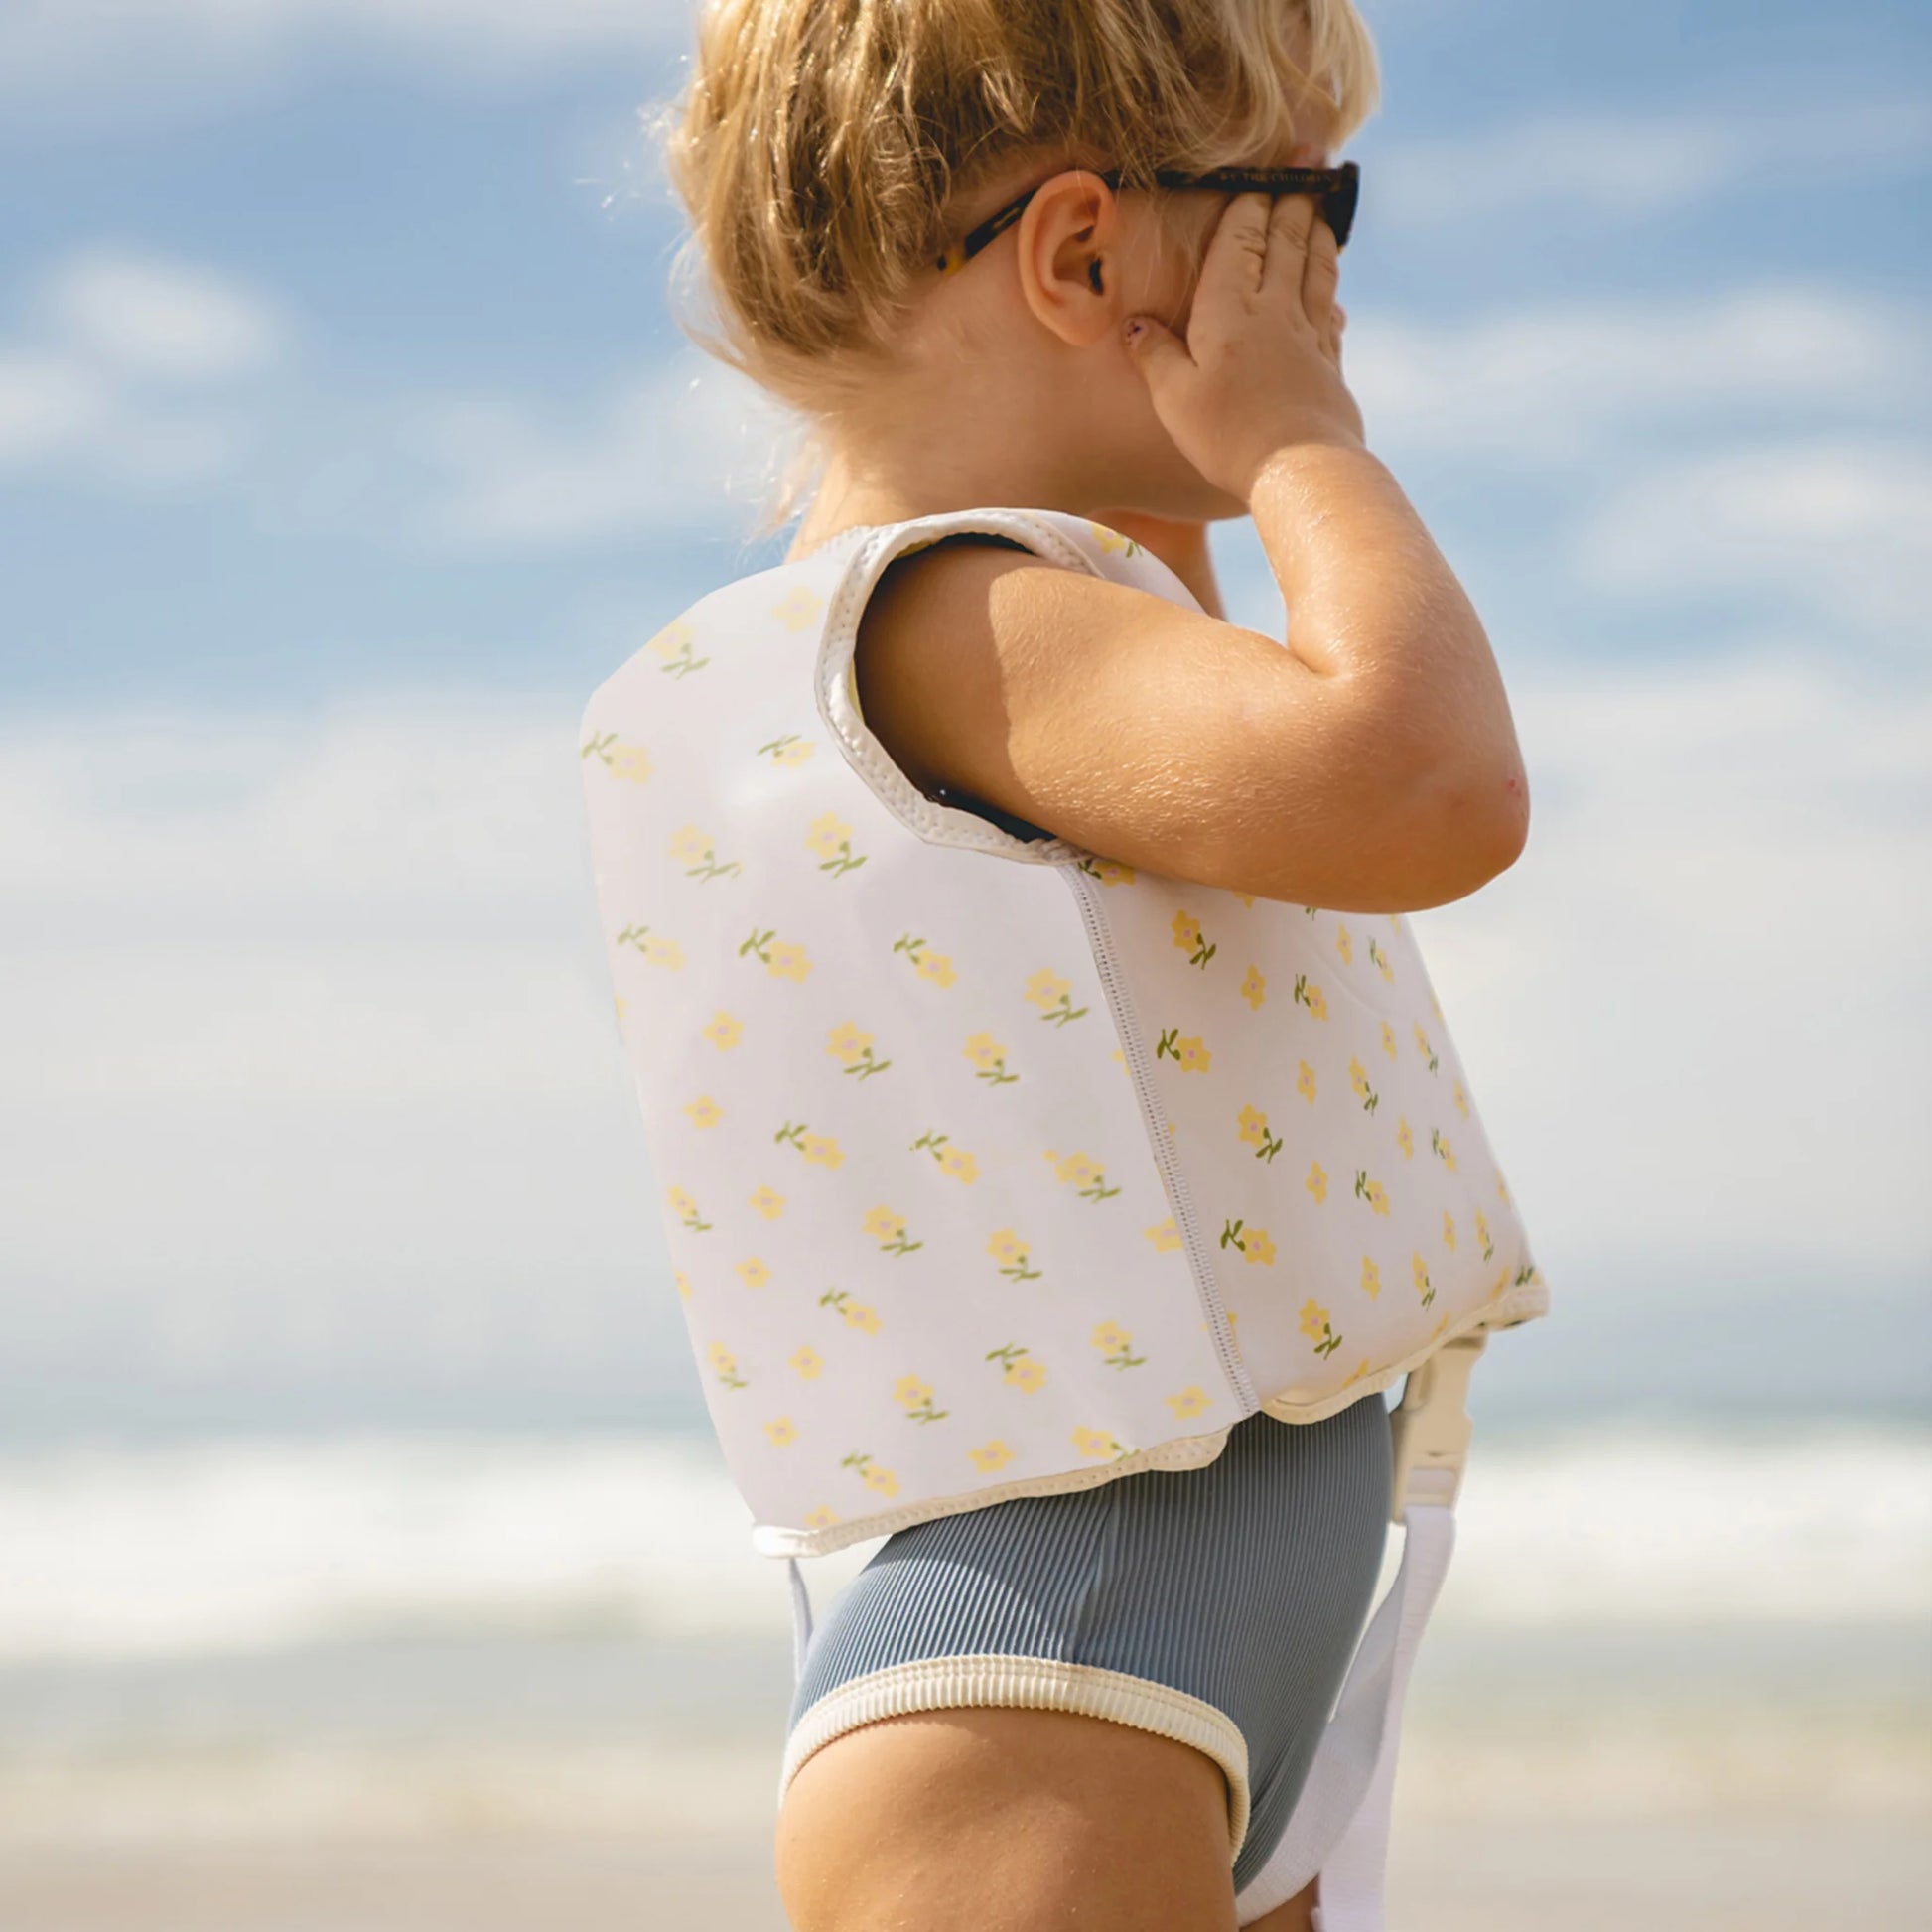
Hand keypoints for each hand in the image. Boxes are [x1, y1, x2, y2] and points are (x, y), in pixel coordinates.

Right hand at [1123, 186, 1364, 502]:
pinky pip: (1329, 313)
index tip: (1262, 172)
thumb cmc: (1228, 434)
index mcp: (1231, 309)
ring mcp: (1308, 336)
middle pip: (1287, 242)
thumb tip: (1135, 326)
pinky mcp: (1330, 366)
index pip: (1242, 241)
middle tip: (1312, 160)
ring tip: (1322, 211)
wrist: (1300, 470)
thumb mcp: (1174, 398)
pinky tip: (1330, 290)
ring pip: (1315, 269)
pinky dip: (1328, 290)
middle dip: (1295, 198)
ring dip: (1318, 234)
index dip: (1251, 204)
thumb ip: (1155, 356)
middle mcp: (1274, 311)